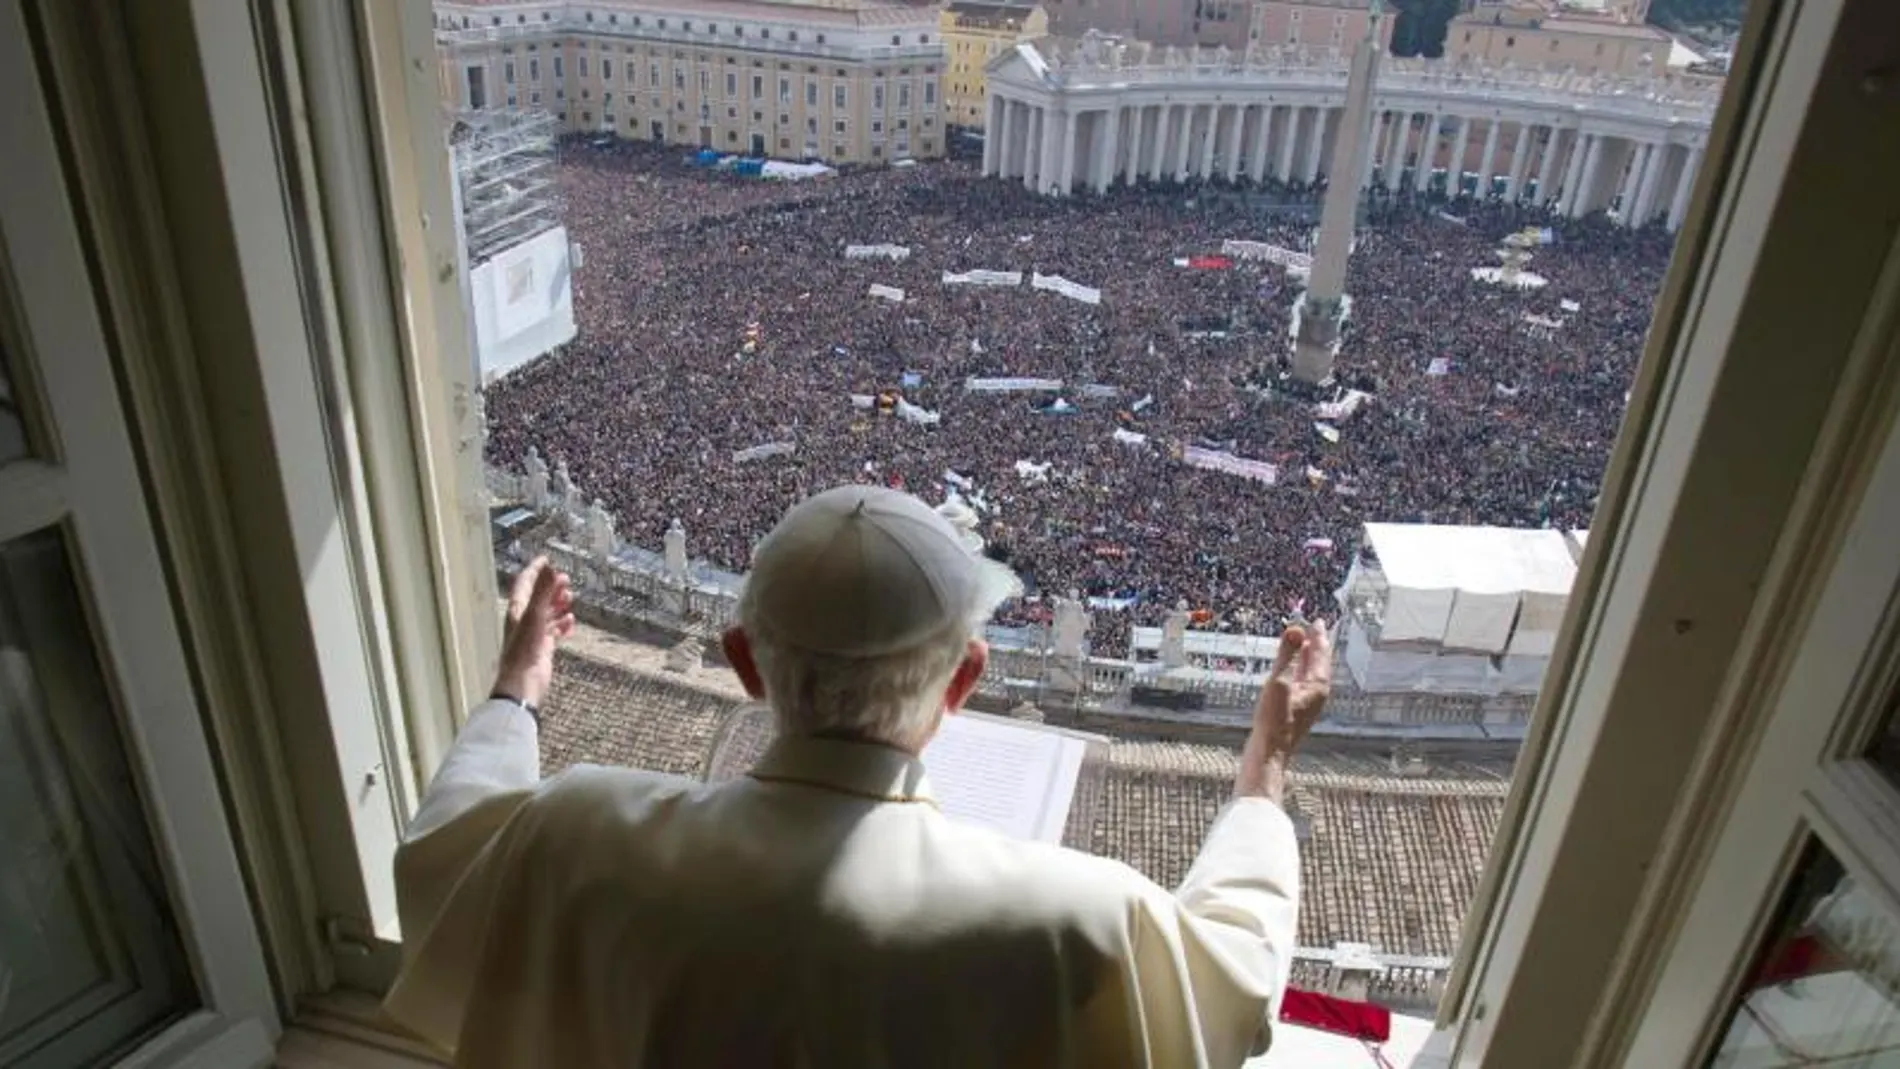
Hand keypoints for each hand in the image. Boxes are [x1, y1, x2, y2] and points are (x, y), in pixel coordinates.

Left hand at [492, 557, 574, 709]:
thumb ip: (543, 590)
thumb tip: (550, 567)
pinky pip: (555, 631)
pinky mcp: (544, 648)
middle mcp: (524, 620)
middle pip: (538, 597)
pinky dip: (563, 624)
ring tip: (570, 598)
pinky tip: (571, 622)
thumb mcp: (535, 615)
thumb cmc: (524, 649)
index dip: (535, 570)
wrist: (523, 682)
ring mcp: (534, 635)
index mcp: (517, 610)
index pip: (524, 583)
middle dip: (551, 586)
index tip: (546, 559)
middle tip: (566, 579)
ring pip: (548, 613)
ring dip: (558, 604)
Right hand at [1235, 620, 1332, 802]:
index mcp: (1318, 685)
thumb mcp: (1278, 683)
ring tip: (1304, 644)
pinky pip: (1303, 681)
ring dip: (1307, 656)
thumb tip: (1295, 628)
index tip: (1316, 622)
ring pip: (1311, 672)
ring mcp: (1308, 702)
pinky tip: (1292, 670)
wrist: (1270, 752)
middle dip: (1315, 644)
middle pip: (1319, 662)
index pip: (1320, 653)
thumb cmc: (1274, 721)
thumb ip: (1286, 655)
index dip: (1318, 636)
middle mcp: (1317, 693)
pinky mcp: (1298, 709)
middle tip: (1313, 628)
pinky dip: (1300, 669)